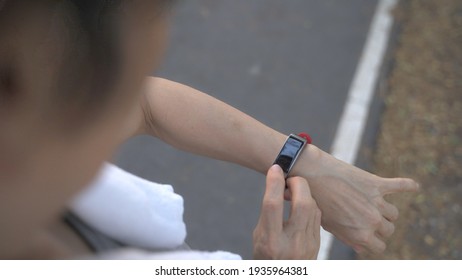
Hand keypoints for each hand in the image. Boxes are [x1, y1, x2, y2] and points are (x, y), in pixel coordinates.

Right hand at [253, 165, 320, 259]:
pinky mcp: (318, 245)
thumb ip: (269, 214)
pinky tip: (301, 202)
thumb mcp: (259, 237)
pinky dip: (310, 203)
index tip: (275, 168)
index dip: (274, 183)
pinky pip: (318, 216)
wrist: (282, 278)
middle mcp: (292, 245)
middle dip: (298, 184)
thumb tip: (279, 185)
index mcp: (271, 243)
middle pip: (302, 203)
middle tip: (289, 178)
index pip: (273, 205)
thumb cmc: (265, 255)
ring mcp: (308, 246)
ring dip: (304, 192)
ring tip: (294, 189)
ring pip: (313, 207)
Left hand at [295, 147, 419, 253]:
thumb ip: (347, 237)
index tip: (367, 234)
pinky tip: (414, 187)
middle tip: (365, 215)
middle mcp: (372, 221)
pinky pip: (401, 186)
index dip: (373, 241)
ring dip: (385, 210)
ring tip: (370, 202)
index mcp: (361, 235)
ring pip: (394, 213)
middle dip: (379, 225)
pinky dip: (408, 185)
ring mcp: (376, 202)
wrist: (311, 175)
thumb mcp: (330, 225)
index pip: (380, 247)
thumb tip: (361, 248)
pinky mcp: (378, 184)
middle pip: (389, 230)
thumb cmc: (317, 201)